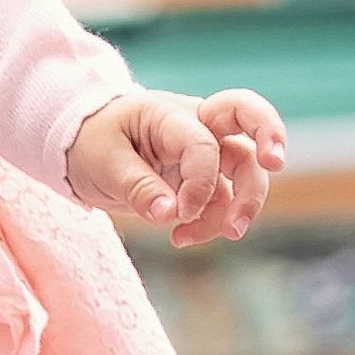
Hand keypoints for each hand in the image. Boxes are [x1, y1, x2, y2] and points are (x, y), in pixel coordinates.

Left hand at [67, 88, 285, 247]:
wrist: (78, 147)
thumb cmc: (88, 141)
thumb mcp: (102, 161)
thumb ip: (137, 186)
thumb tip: (169, 213)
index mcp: (170, 115)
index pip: (204, 144)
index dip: (201, 182)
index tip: (180, 212)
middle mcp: (197, 126)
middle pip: (250, 121)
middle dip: (269, 138)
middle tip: (276, 164)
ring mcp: (205, 152)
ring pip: (246, 171)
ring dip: (245, 203)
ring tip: (229, 234)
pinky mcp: (202, 180)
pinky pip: (223, 201)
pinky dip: (211, 224)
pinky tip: (180, 239)